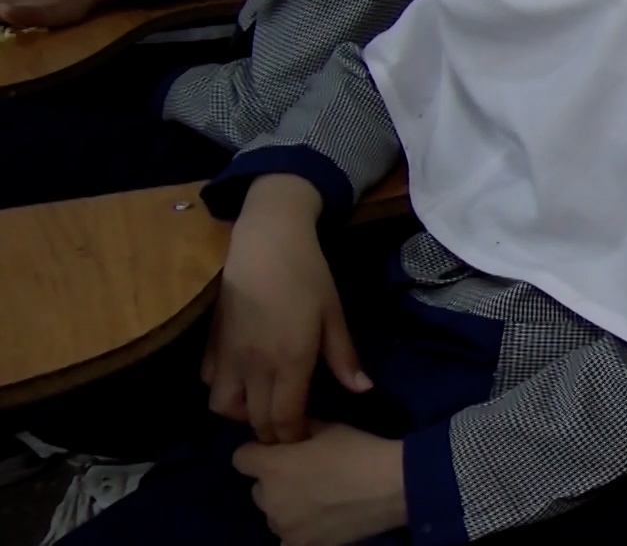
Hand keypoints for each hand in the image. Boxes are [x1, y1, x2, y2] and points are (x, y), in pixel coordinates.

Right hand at [204, 175, 370, 443]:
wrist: (265, 243)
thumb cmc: (307, 276)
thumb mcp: (334, 315)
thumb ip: (343, 358)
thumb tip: (362, 391)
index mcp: (290, 363)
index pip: (285, 419)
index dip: (294, 437)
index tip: (306, 439)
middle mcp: (254, 367)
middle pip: (255, 421)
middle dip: (272, 434)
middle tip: (288, 429)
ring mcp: (228, 356)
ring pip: (222, 407)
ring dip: (242, 414)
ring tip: (261, 403)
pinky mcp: (210, 343)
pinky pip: (209, 381)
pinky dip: (223, 388)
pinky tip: (241, 378)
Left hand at [233, 422, 405, 545]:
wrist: (392, 486)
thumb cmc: (360, 451)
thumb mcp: (329, 428)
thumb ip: (300, 431)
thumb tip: (291, 433)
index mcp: (272, 466)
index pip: (241, 458)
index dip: (258, 452)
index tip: (278, 451)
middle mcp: (269, 499)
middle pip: (258, 489)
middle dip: (274, 481)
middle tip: (304, 476)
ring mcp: (283, 526)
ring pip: (273, 515)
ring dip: (286, 506)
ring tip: (316, 502)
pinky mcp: (301, 545)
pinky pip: (287, 539)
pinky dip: (297, 531)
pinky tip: (316, 523)